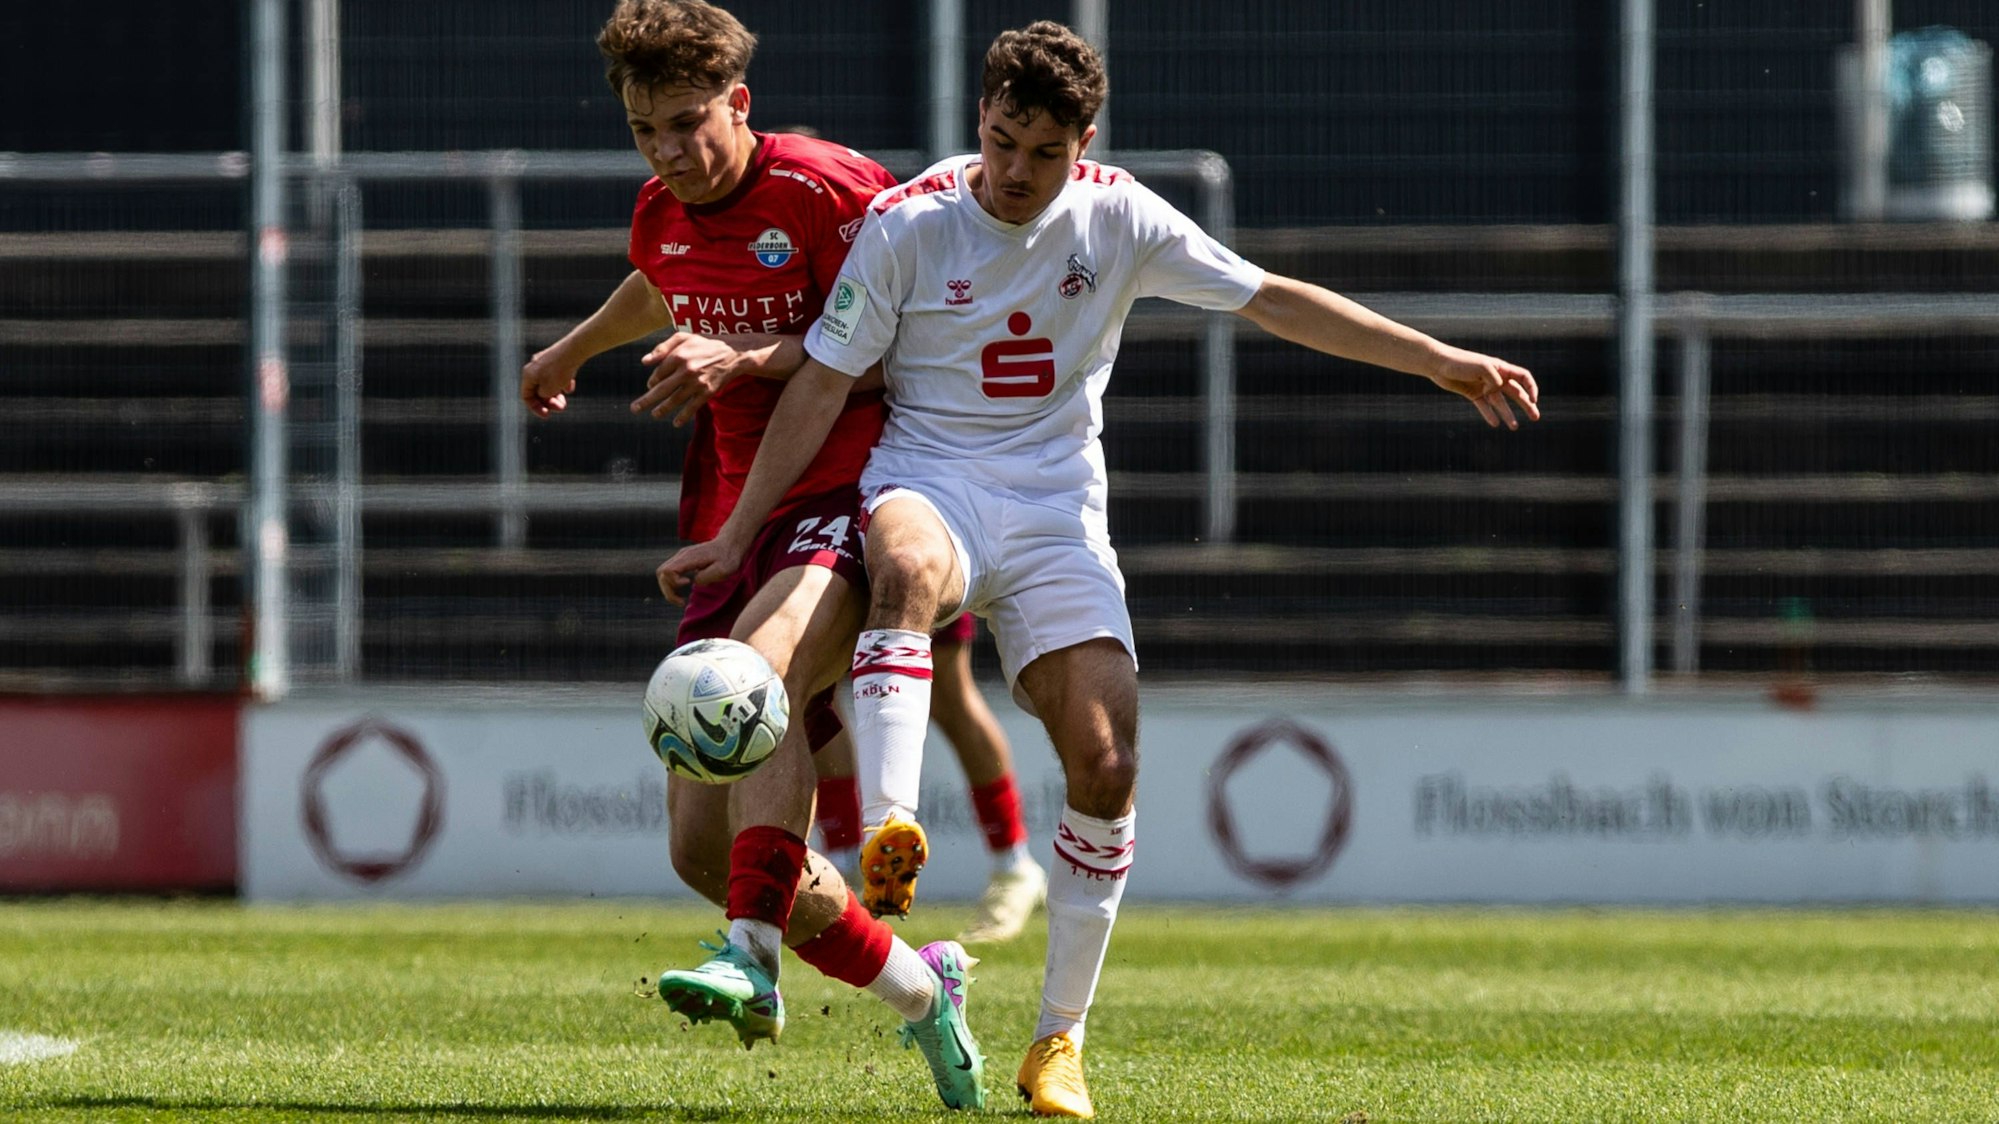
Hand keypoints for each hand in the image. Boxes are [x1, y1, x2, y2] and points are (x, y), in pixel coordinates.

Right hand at [521, 345, 578, 416]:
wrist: (573, 351)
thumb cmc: (558, 372)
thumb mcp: (547, 391)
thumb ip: (543, 397)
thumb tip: (544, 396)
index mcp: (528, 375)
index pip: (526, 396)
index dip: (535, 407)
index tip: (547, 415)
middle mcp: (534, 367)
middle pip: (538, 390)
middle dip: (549, 401)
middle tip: (561, 408)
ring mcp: (546, 362)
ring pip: (549, 383)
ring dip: (556, 394)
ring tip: (565, 400)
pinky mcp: (558, 359)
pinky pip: (558, 375)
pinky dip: (563, 383)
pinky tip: (570, 386)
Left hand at [632, 331, 749, 425]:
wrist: (733, 354)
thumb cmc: (705, 345)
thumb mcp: (684, 338)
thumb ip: (662, 348)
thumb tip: (644, 361)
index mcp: (678, 356)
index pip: (658, 373)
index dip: (652, 381)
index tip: (651, 386)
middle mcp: (686, 370)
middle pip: (661, 389)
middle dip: (646, 401)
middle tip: (635, 409)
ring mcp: (696, 383)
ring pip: (675, 400)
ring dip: (662, 410)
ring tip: (654, 415)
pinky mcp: (707, 392)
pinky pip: (692, 407)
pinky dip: (683, 416)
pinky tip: (676, 423)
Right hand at [656, 534, 747, 605]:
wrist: (730, 544)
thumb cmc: (728, 557)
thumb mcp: (723, 570)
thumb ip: (706, 577)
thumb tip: (693, 582)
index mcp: (689, 557)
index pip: (667, 570)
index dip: (673, 582)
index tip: (688, 583)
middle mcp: (681, 556)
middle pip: (661, 573)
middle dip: (668, 590)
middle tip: (681, 602)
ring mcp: (681, 557)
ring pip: (662, 574)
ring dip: (668, 589)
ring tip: (681, 600)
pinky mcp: (683, 561)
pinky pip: (669, 573)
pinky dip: (672, 585)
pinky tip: (683, 591)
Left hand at [1427, 347, 1539, 429]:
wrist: (1438, 364)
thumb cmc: (1460, 362)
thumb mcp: (1482, 367)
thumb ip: (1494, 378)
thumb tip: (1496, 390)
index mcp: (1500, 368)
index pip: (1523, 377)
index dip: (1531, 388)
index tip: (1534, 400)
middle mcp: (1495, 378)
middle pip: (1516, 392)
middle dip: (1527, 405)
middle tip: (1536, 417)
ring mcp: (1484, 387)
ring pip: (1500, 402)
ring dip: (1508, 414)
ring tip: (1514, 427)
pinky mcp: (1473, 394)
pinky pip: (1484, 406)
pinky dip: (1489, 414)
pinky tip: (1495, 424)